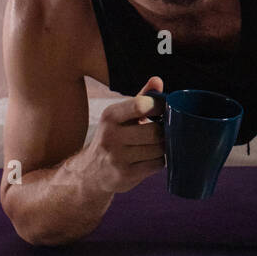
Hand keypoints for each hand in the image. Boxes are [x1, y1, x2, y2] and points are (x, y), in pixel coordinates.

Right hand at [92, 76, 166, 193]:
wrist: (90, 172)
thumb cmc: (113, 138)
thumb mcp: (120, 116)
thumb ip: (141, 98)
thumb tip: (157, 80)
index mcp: (110, 116)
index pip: (140, 105)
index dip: (160, 107)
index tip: (166, 110)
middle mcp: (111, 136)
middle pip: (154, 131)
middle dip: (164, 131)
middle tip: (165, 131)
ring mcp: (117, 157)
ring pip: (158, 149)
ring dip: (164, 147)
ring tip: (159, 144)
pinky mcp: (125, 175)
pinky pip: (156, 164)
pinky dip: (161, 160)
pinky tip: (154, 157)